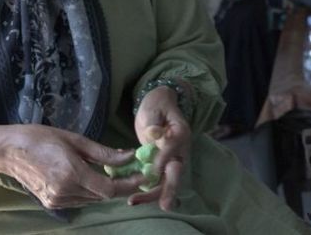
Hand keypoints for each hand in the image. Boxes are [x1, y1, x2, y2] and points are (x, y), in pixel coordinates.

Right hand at [0, 124, 141, 209]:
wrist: (9, 151)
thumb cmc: (41, 138)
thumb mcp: (75, 140)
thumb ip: (103, 153)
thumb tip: (128, 157)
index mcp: (71, 173)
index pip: (109, 189)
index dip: (127, 184)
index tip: (141, 176)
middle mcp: (65, 191)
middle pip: (102, 195)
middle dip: (119, 185)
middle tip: (131, 172)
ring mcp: (57, 200)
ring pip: (92, 199)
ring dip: (104, 188)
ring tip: (112, 172)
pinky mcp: (52, 203)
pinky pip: (79, 199)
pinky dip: (89, 190)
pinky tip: (90, 177)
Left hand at [128, 85, 192, 211]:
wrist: (160, 105)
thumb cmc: (157, 105)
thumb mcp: (153, 108)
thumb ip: (153, 123)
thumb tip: (154, 135)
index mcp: (180, 134)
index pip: (172, 150)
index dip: (161, 161)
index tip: (149, 173)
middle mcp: (180, 150)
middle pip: (176, 173)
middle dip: (169, 190)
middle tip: (164, 206)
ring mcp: (172, 160)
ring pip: (166, 181)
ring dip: (153, 194)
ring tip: (135, 202)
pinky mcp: (162, 166)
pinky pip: (157, 181)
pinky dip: (145, 189)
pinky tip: (130, 195)